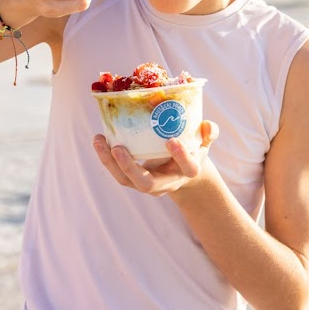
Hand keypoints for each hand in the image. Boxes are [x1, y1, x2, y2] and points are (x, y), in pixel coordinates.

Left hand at [92, 121, 218, 196]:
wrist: (181, 172)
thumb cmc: (192, 151)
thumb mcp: (203, 143)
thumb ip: (209, 133)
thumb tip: (208, 125)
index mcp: (187, 172)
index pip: (188, 169)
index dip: (181, 157)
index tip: (172, 141)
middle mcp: (166, 183)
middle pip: (146, 184)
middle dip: (131, 168)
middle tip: (118, 148)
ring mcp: (147, 184)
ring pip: (126, 180)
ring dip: (110, 163)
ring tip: (99, 140)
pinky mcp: (133, 180)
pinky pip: (117, 173)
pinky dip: (106, 158)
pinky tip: (99, 140)